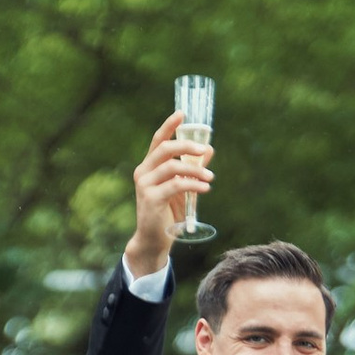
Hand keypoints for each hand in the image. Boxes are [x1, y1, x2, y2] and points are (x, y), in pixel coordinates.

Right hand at [126, 108, 211, 276]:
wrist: (154, 240)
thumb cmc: (167, 214)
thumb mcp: (182, 188)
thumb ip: (192, 169)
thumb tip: (209, 148)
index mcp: (149, 166)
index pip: (157, 140)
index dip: (169, 126)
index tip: (182, 113)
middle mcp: (143, 172)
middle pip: (164, 148)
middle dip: (186, 146)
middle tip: (204, 150)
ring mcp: (145, 185)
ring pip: (172, 167)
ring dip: (195, 169)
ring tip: (211, 176)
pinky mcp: (151, 199)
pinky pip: (175, 185)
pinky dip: (193, 184)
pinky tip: (205, 188)